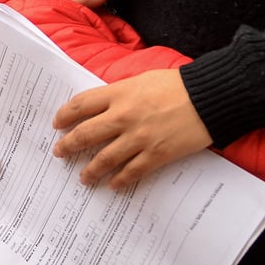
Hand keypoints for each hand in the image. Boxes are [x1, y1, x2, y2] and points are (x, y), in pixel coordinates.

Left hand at [51, 68, 213, 189]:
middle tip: (60, 153)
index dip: (64, 115)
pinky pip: (131, 172)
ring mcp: (138, 138)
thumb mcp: (141, 79)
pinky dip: (120, 180)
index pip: (81, 105)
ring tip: (83, 178)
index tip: (57, 124)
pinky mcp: (156, 154)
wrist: (207, 98)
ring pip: (104, 159)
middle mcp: (123, 116)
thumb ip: (120, 93)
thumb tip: (103, 106)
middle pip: (86, 134)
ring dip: (90, 170)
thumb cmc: (176, 85)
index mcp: (119, 94)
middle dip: (68, 146)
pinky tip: (113, 185)